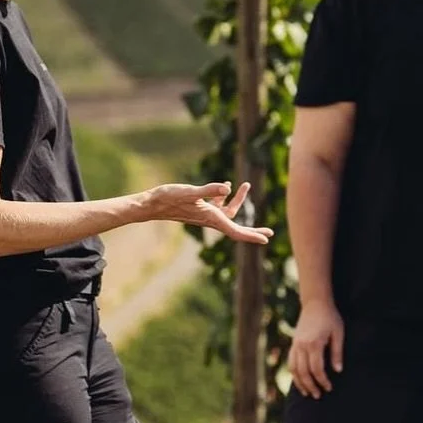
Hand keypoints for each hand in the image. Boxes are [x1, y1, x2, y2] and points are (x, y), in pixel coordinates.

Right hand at [146, 181, 272, 244]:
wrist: (152, 204)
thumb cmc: (168, 198)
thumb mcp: (190, 192)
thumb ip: (208, 190)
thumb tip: (227, 188)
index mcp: (211, 218)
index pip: (236, 230)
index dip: (252, 235)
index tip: (266, 238)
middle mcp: (210, 219)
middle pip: (236, 227)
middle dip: (253, 229)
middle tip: (270, 232)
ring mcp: (205, 215)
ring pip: (228, 212)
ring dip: (238, 200)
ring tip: (246, 184)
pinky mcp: (199, 208)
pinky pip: (217, 205)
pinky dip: (223, 196)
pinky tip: (226, 185)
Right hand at [289, 299, 344, 398]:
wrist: (315, 303)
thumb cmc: (330, 317)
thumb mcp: (338, 333)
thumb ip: (337, 352)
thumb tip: (338, 371)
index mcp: (314, 343)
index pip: (317, 369)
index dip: (323, 381)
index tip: (329, 388)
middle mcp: (302, 345)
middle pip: (304, 372)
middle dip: (311, 386)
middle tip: (318, 395)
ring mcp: (296, 344)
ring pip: (294, 369)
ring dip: (300, 383)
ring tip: (307, 393)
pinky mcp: (294, 343)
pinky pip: (291, 362)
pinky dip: (294, 373)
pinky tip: (299, 380)